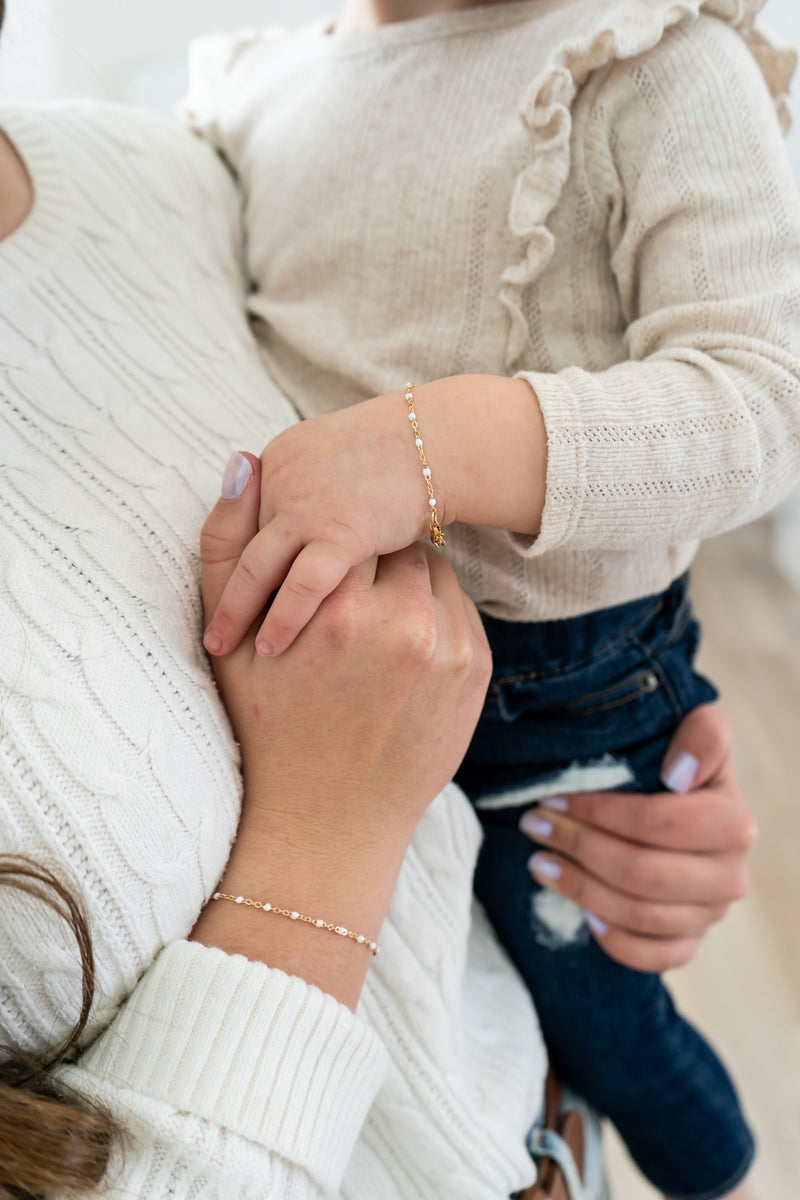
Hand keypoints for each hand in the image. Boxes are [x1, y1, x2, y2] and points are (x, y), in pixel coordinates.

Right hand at [194, 450, 490, 1005]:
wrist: (326, 819)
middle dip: (374, 557)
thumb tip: (247, 460)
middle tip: (352, 589)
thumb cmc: (267, 725)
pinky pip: (460, 609)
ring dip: (409, 581)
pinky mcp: (476, 673)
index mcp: (332, 608)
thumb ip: (227, 545)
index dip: (334, 542)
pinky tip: (403, 648)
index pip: (350, 526)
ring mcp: (446, 650)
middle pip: (399, 543)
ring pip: (435, 572)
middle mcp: (399, 624)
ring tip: (375, 620)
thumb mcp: (227, 639)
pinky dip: (435, 614)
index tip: (325, 561)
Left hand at [202, 375, 546, 659]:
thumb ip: (312, 493)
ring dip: (237, 611)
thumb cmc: (404, 460)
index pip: (244, 519)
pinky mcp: (340, 529)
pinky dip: (282, 616)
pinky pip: (302, 583)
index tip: (219, 596)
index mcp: (281, 459)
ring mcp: (307, 503)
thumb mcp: (343, 467)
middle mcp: (282, 476)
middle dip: (222, 591)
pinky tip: (271, 645)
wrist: (444, 439)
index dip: (231, 562)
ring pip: (257, 567)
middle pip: (240, 544)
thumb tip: (290, 532)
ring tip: (223, 646)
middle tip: (211, 633)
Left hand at [519, 705, 756, 972]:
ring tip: (538, 862)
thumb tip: (680, 774)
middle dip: (578, 847)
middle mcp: (730, 875)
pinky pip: (653, 958)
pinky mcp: (690, 942)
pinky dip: (614, 940)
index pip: (656, 823)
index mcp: (732, 823)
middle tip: (534, 825)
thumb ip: (704, 734)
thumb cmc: (679, 763)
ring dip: (580, 889)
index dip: (597, 812)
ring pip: (640, 915)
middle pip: (642, 872)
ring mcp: (710, 914)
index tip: (552, 798)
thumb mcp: (700, 730)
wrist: (688, 805)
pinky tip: (582, 915)